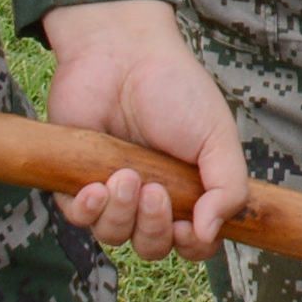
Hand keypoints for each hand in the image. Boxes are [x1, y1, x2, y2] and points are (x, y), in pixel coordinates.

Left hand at [39, 0, 247, 259]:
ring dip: (121, 215)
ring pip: (114, 236)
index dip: (192, 245)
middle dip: (154, 229)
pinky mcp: (74, 181)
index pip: (194, 241)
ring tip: (125, 176)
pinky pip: (77, 219)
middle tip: (154, 192)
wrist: (121, 55)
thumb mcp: (217, 138)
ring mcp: (112, 190)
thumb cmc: (175, 90)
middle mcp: (151, 196)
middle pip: (152, 246)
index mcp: (190, 189)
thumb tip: (210, 234)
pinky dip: (88, 210)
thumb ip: (228, 189)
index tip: (189, 227)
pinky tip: (96, 187)